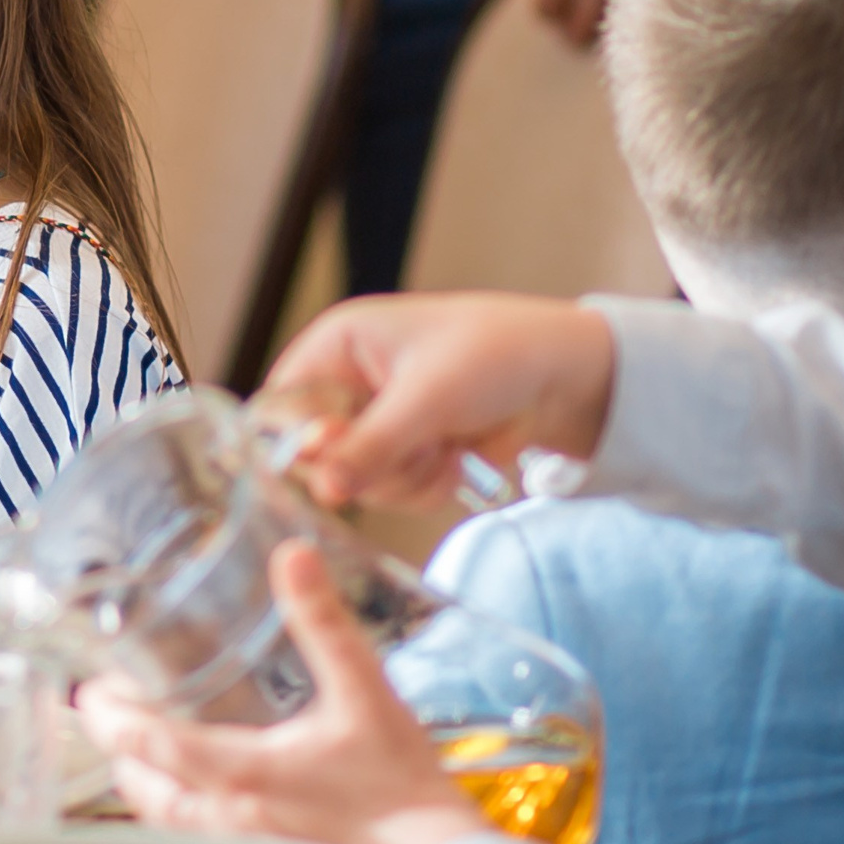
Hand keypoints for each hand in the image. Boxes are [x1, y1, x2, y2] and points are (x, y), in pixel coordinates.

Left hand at [78, 541, 488, 843]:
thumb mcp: (364, 691)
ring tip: (139, 749)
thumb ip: (324, 622)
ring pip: (165, 820)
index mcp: (240, 774)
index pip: (146, 746)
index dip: (108, 717)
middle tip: (106, 712)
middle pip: (140, 788)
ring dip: (144, 783)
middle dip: (115, 749)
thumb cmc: (403, 787)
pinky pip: (199, 841)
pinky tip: (197, 794)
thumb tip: (293, 556)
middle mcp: (228, 819)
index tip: (88, 691)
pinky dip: (179, 812)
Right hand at [263, 293, 615, 512]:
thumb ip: (370, 446)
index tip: (336, 457)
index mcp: (334, 348)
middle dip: (372, 464)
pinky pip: (392, 494)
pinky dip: (427, 486)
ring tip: (447, 445)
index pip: (280, 408)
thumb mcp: (427, 396)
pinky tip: (457, 459)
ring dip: (406, 477)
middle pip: (317, 456)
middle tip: (419, 444)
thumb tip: (323, 490)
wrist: (563, 375)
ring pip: (357, 483)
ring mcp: (374, 424)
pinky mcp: (404, 454)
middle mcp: (345, 387)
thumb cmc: (493, 353)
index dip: (301, 441)